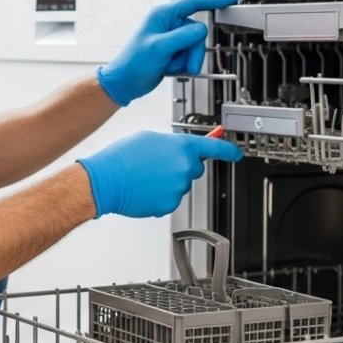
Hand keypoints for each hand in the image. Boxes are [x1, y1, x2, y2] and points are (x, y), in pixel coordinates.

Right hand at [77, 131, 242, 217]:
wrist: (105, 180)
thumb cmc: (122, 157)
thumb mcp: (149, 138)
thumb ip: (171, 144)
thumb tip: (177, 151)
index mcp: (182, 147)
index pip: (215, 148)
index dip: (228, 150)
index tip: (236, 153)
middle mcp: (185, 167)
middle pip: (194, 168)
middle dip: (180, 166)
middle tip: (157, 164)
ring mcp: (179, 188)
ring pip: (180, 185)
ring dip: (168, 181)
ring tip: (145, 176)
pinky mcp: (170, 205)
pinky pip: (171, 199)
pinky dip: (160, 195)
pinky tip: (145, 188)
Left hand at [97, 0, 238, 106]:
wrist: (125, 83)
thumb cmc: (132, 63)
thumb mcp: (159, 48)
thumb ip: (182, 37)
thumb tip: (201, 29)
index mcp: (162, 15)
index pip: (193, 3)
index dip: (213, 0)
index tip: (229, 0)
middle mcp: (168, 24)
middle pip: (197, 33)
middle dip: (192, 52)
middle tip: (182, 64)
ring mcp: (171, 38)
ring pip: (195, 46)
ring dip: (186, 60)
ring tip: (171, 67)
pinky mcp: (173, 51)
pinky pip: (189, 56)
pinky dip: (183, 65)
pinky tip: (169, 68)